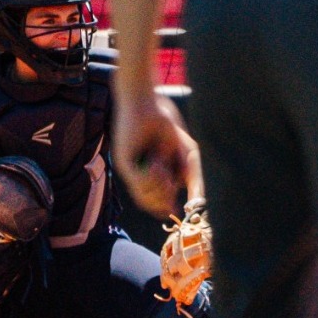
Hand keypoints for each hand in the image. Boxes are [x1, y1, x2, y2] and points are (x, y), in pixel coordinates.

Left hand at [114, 90, 195, 217]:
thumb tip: (193, 205)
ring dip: (160, 187)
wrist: (149, 106)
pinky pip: (140, 183)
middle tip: (172, 183)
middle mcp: (140, 176)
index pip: (157, 203)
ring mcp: (131, 171)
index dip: (168, 208)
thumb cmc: (169, 128)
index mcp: (154, 176)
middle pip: (152, 205)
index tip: (180, 211)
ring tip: (164, 167)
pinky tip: (157, 163)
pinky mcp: (124, 163)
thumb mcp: (188, 157)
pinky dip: (153, 177)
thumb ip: (192, 180)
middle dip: (166, 198)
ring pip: (145, 197)